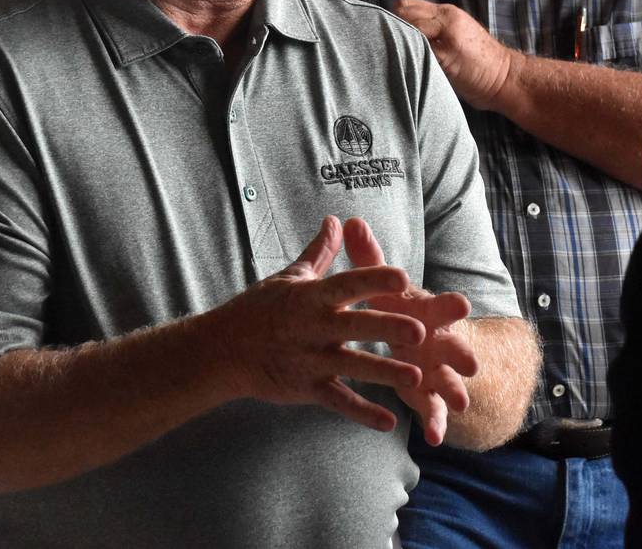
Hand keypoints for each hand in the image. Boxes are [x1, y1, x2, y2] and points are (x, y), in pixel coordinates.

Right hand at [212, 216, 429, 432]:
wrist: (221, 351)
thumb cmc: (258, 309)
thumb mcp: (289, 277)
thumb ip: (319, 252)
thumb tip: (336, 220)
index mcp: (311, 297)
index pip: (346, 284)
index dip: (374, 280)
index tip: (403, 276)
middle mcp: (313, 328)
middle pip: (356, 326)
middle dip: (387, 328)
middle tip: (420, 331)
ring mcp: (310, 360)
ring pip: (353, 367)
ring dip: (385, 373)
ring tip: (417, 377)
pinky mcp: (306, 389)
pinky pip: (338, 402)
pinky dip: (363, 413)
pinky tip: (390, 422)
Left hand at [342, 217, 477, 445]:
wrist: (425, 338)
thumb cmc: (401, 308)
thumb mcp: (385, 285)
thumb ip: (369, 258)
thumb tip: (349, 220)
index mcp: (426, 312)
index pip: (440, 306)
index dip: (450, 306)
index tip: (462, 304)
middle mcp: (437, 340)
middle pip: (453, 346)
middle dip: (462, 354)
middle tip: (472, 364)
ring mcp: (436, 368)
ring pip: (449, 380)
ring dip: (455, 391)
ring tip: (462, 404)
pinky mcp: (427, 393)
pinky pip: (433, 409)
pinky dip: (436, 422)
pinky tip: (435, 438)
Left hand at [393, 0, 514, 109]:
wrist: (506, 77)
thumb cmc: (479, 64)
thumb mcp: (456, 36)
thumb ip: (434, 31)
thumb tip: (403, 35)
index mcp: (447, 12)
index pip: (407, 5)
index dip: (392, 19)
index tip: (385, 36)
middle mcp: (447, 17)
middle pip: (403, 11)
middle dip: (389, 27)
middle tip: (385, 46)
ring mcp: (447, 33)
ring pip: (408, 26)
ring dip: (396, 40)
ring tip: (393, 56)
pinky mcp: (447, 53)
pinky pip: (417, 47)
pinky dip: (407, 54)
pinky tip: (403, 66)